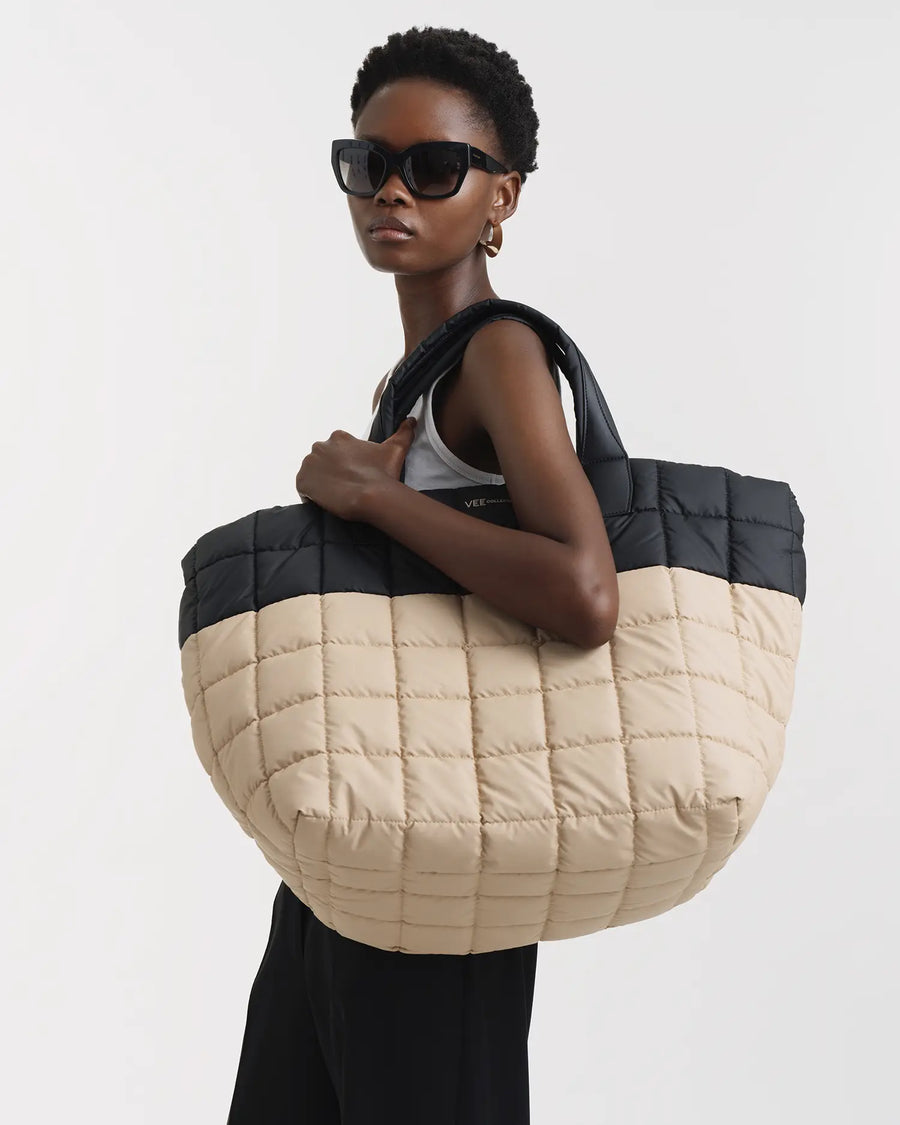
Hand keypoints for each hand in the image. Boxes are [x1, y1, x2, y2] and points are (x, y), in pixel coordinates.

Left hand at [295, 415, 417, 520]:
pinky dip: (313, 496)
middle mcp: (320, 447)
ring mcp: (309, 465)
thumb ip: (403, 432)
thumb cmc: (382, 473)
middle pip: (323, 461)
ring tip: (339, 495)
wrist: (370, 496)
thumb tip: (411, 420)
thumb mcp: (396, 449)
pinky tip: (328, 502)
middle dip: (332, 472)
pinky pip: (304, 490)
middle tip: (348, 485)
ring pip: (313, 474)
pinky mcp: (302, 482)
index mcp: (339, 438)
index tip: (355, 474)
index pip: (337, 450)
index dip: (346, 463)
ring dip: (322, 483)